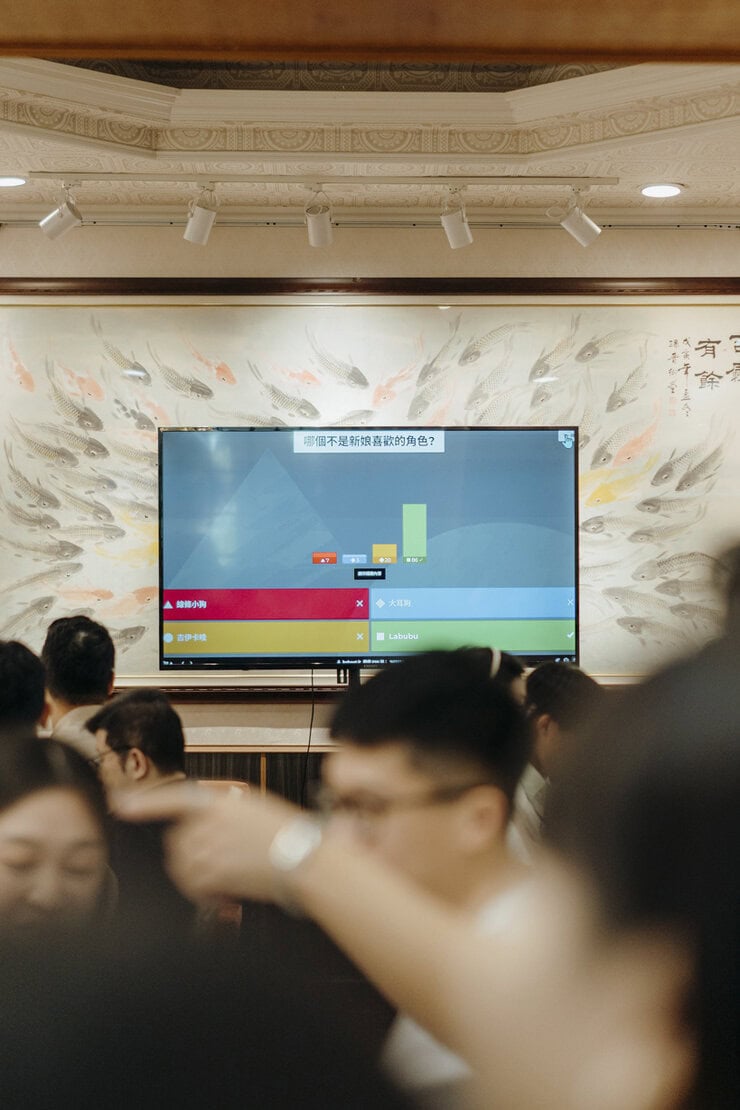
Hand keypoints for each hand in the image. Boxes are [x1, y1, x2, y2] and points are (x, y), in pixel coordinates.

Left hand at [118, 784, 299, 902]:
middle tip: (215, 868)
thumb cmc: (287, 835)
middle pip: (177, 842)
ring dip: (195, 879)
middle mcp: (210, 822)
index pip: (174, 799)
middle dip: (189, 858)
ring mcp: (210, 847)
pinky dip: (204, 894)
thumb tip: (205, 830)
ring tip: (224, 882)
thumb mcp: (254, 809)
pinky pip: (194, 886)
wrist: (303, 857)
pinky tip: (224, 896)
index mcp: (220, 801)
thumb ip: (223, 815)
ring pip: (182, 866)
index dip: (146, 803)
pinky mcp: (214, 873)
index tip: (122, 806)